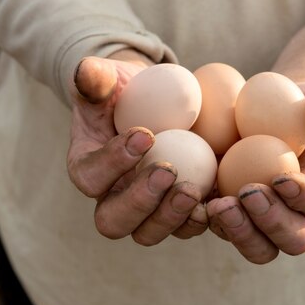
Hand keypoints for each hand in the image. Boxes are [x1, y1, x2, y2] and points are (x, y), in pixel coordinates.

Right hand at [67, 50, 208, 244]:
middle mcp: (112, 198)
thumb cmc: (124, 91)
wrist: (155, 103)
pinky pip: (185, 227)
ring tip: (193, 190)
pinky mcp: (177, 211)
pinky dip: (202, 219)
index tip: (144, 135)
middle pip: (114, 221)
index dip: (113, 162)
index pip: (90, 176)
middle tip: (167, 171)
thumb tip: (85, 71)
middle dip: (140, 201)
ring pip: (149, 233)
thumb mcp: (106, 79)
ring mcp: (146, 210)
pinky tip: (219, 200)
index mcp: (88, 168)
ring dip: (171, 216)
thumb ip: (94, 78)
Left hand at [206, 81, 304, 263]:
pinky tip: (191, 200)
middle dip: (271, 222)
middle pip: (292, 239)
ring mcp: (260, 221)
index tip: (281, 178)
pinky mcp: (231, 217)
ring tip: (217, 204)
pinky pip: (220, 230)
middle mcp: (295, 215)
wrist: (266, 116)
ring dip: (238, 231)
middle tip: (248, 193)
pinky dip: (206, 222)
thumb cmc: (299, 106)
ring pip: (256, 246)